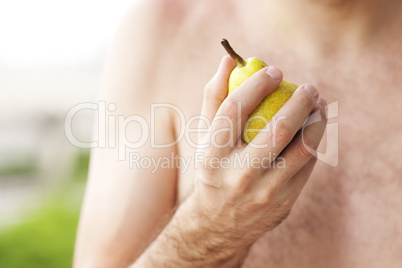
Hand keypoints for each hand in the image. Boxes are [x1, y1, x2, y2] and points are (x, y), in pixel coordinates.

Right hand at [189, 55, 326, 256]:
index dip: (257, 84)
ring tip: (320, 105)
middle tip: (309, 87)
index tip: (274, 71)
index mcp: (212, 153)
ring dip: (318, 121)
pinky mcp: (283, 204)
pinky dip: (313, 142)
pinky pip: (307, 166)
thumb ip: (214, 97)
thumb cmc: (212, 169)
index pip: (235, 109)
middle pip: (279, 129)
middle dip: (300, 101)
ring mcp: (264, 192)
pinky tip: (313, 129)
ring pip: (303, 148)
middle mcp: (238, 174)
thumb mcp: (205, 137)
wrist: (217, 224)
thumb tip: (228, 60)